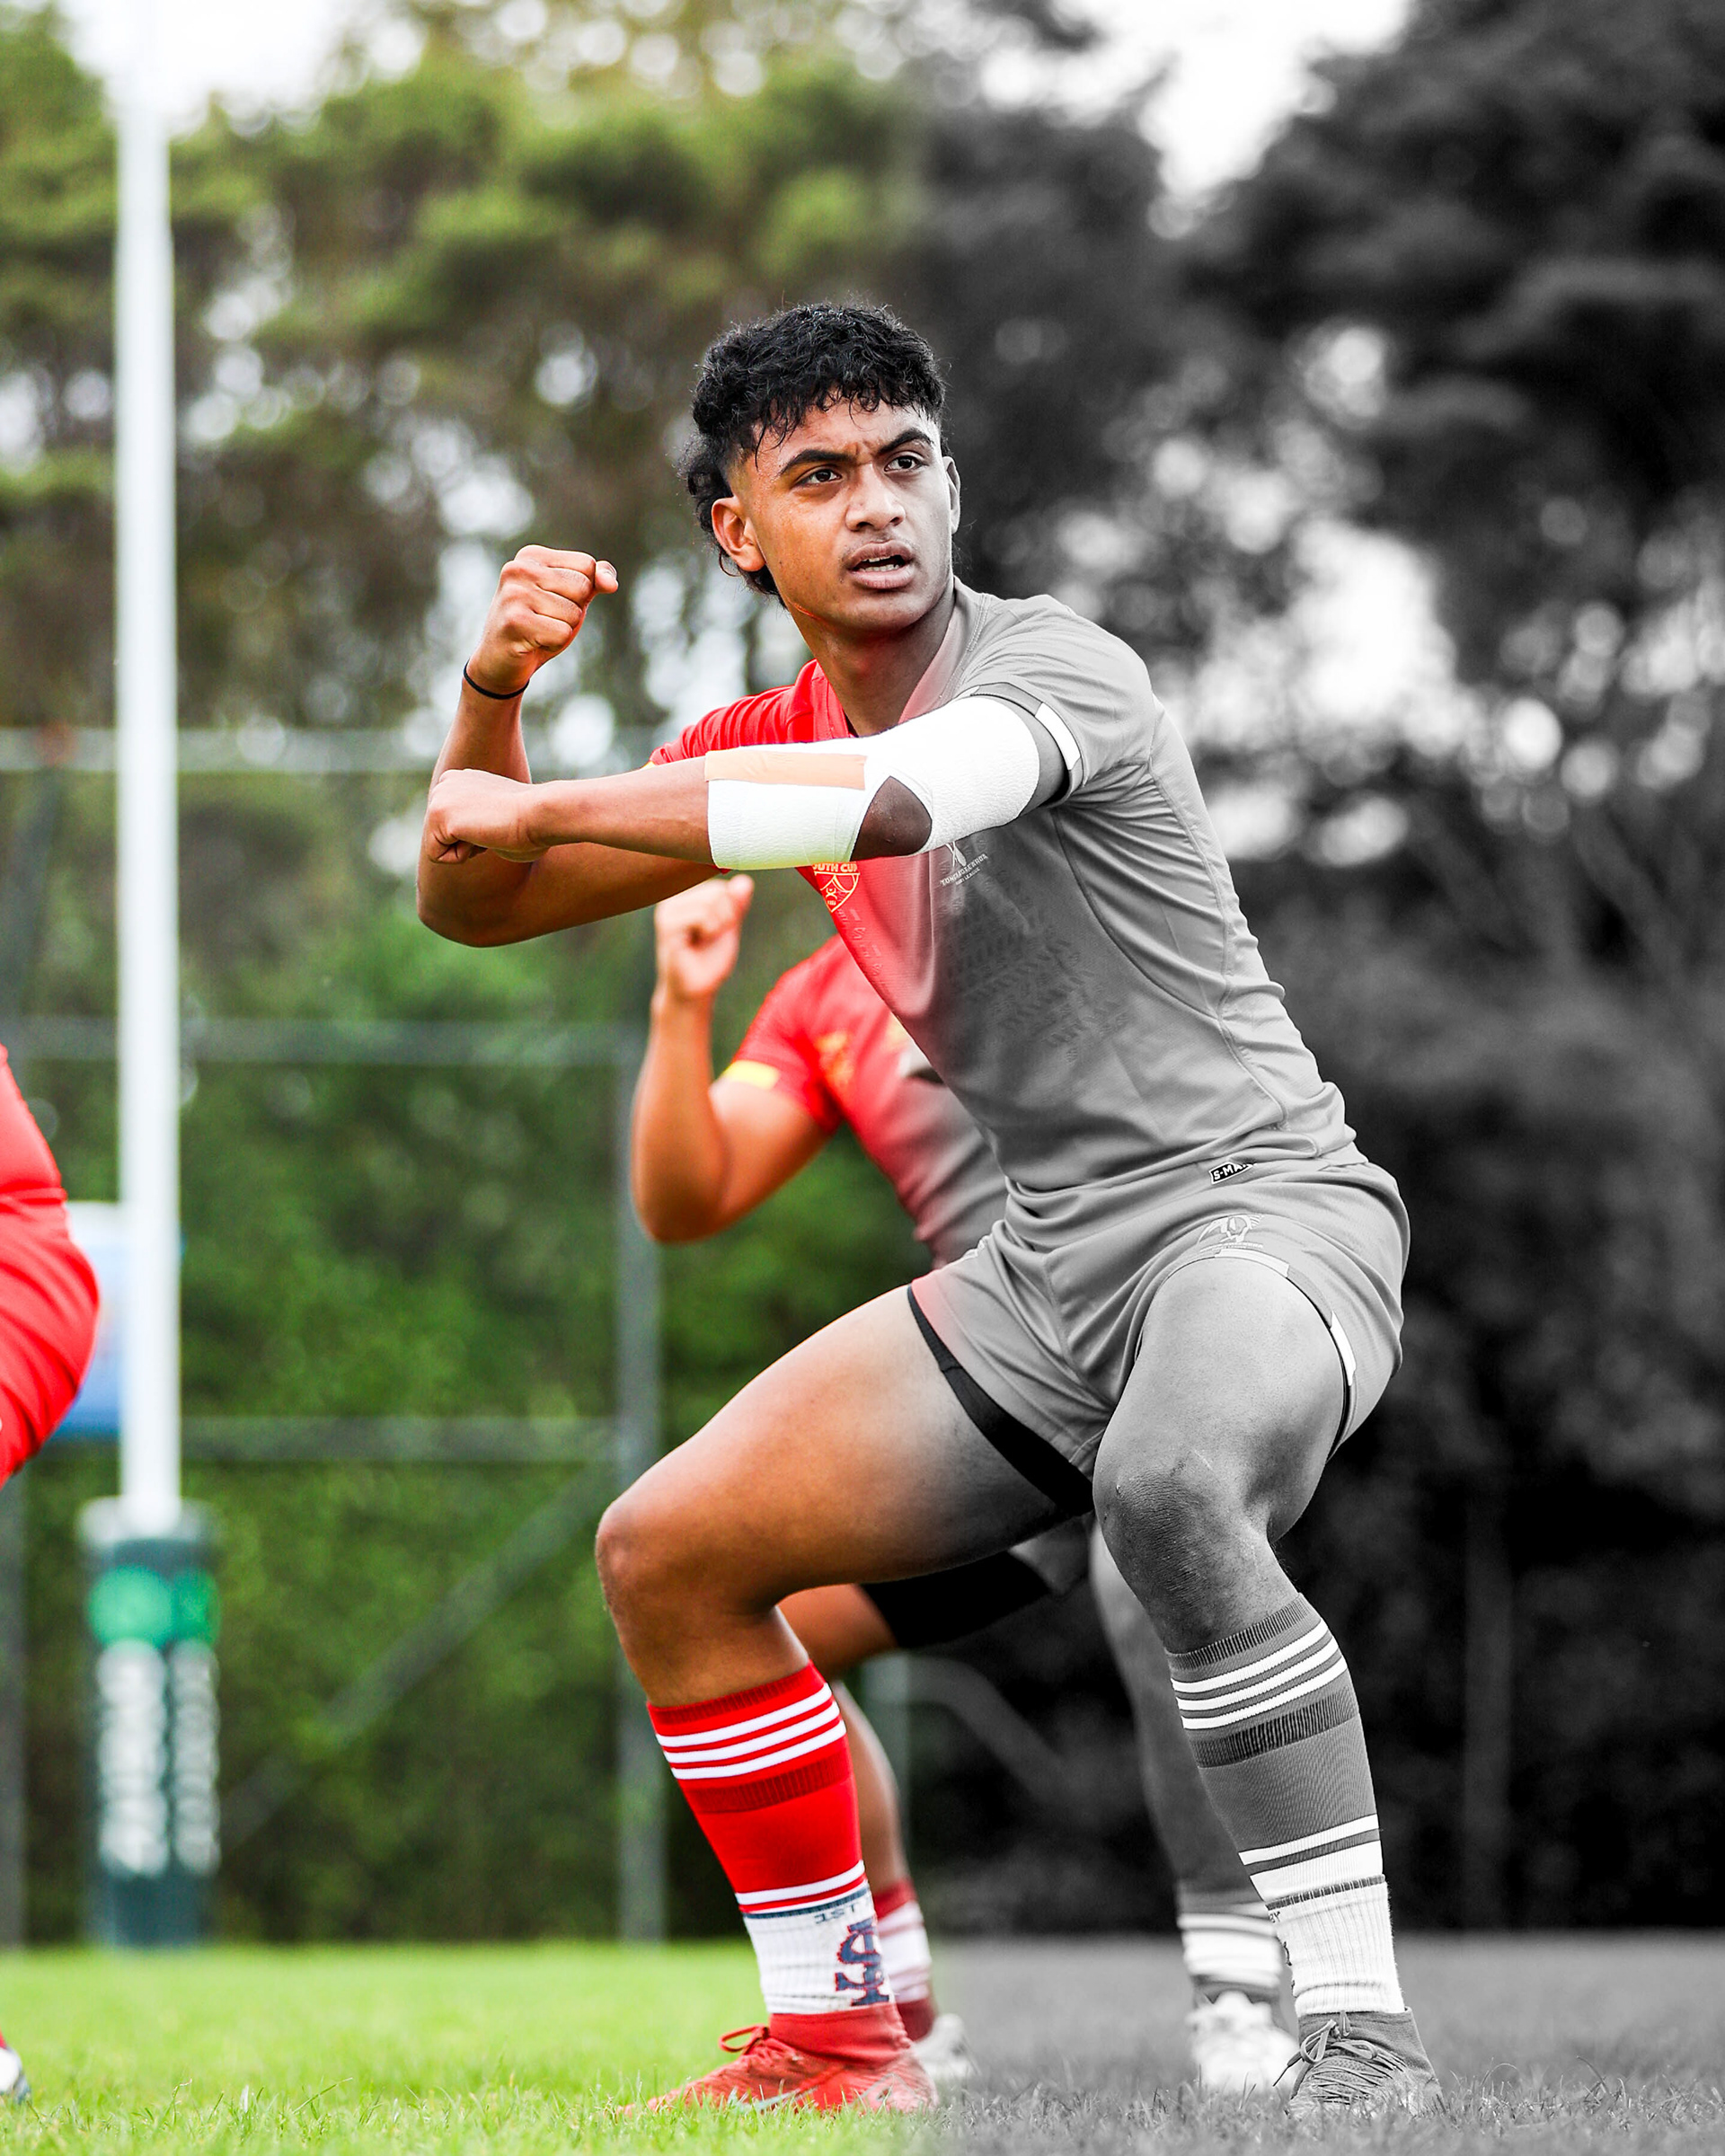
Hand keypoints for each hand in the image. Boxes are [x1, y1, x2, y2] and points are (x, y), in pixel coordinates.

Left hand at [423, 767, 549, 862]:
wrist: (540, 815)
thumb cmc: (532, 823)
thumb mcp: (497, 815)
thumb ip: (478, 818)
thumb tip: (474, 832)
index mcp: (460, 779)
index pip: (451, 828)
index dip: (477, 836)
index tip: (499, 821)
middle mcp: (444, 782)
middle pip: (440, 837)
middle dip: (467, 843)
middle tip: (494, 826)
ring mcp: (438, 796)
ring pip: (437, 847)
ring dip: (466, 849)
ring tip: (488, 829)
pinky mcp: (438, 814)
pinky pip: (437, 856)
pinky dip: (461, 856)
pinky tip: (481, 836)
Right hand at [465, 546, 617, 697]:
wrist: (500, 661)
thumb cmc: (538, 625)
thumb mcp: (570, 598)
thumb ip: (594, 581)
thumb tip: (611, 584)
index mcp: (532, 555)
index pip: (587, 565)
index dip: (581, 592)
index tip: (553, 602)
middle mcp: (519, 568)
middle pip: (583, 587)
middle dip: (573, 612)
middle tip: (544, 620)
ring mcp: (514, 594)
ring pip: (574, 613)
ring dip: (562, 630)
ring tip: (537, 631)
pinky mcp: (515, 621)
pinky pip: (562, 633)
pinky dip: (553, 644)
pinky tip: (532, 642)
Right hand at [653, 876, 754, 1002]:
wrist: (695, 990)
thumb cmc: (709, 959)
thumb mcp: (728, 927)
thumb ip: (736, 903)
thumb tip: (745, 880)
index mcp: (685, 896)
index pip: (722, 886)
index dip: (730, 910)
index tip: (717, 929)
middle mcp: (672, 898)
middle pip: (718, 891)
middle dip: (726, 917)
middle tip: (710, 937)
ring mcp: (667, 911)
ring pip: (712, 901)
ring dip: (718, 926)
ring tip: (702, 941)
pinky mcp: (668, 926)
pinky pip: (703, 916)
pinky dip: (710, 931)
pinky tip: (696, 944)